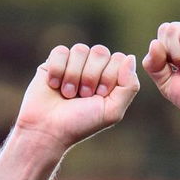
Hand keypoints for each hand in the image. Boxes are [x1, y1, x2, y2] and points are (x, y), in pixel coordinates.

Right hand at [13, 44, 139, 153]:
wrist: (48, 129)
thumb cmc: (81, 123)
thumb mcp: (112, 111)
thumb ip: (129, 86)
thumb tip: (130, 58)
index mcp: (110, 78)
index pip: (118, 59)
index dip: (109, 76)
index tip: (99, 96)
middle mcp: (93, 67)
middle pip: (101, 51)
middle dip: (92, 76)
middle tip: (83, 96)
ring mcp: (73, 63)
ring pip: (80, 50)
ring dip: (74, 76)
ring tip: (68, 94)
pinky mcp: (53, 61)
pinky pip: (61, 51)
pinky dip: (58, 70)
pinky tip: (54, 85)